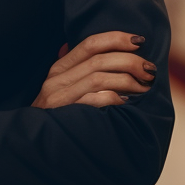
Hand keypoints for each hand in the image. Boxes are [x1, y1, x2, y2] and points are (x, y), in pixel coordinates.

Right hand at [32, 31, 155, 109]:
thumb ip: (75, 70)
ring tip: (144, 86)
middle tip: (149, 69)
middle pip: (98, 59)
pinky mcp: (64, 114)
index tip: (139, 40)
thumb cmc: (55, 116)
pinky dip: (113, 98)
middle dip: (129, 61)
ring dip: (127, 80)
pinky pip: (94, 101)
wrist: (35, 145)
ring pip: (99, 77)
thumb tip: (92, 50)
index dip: (116, 38)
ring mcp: (60, 96)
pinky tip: (127, 102)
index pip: (90, 43)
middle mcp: (58, 78)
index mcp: (60, 68)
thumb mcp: (60, 88)